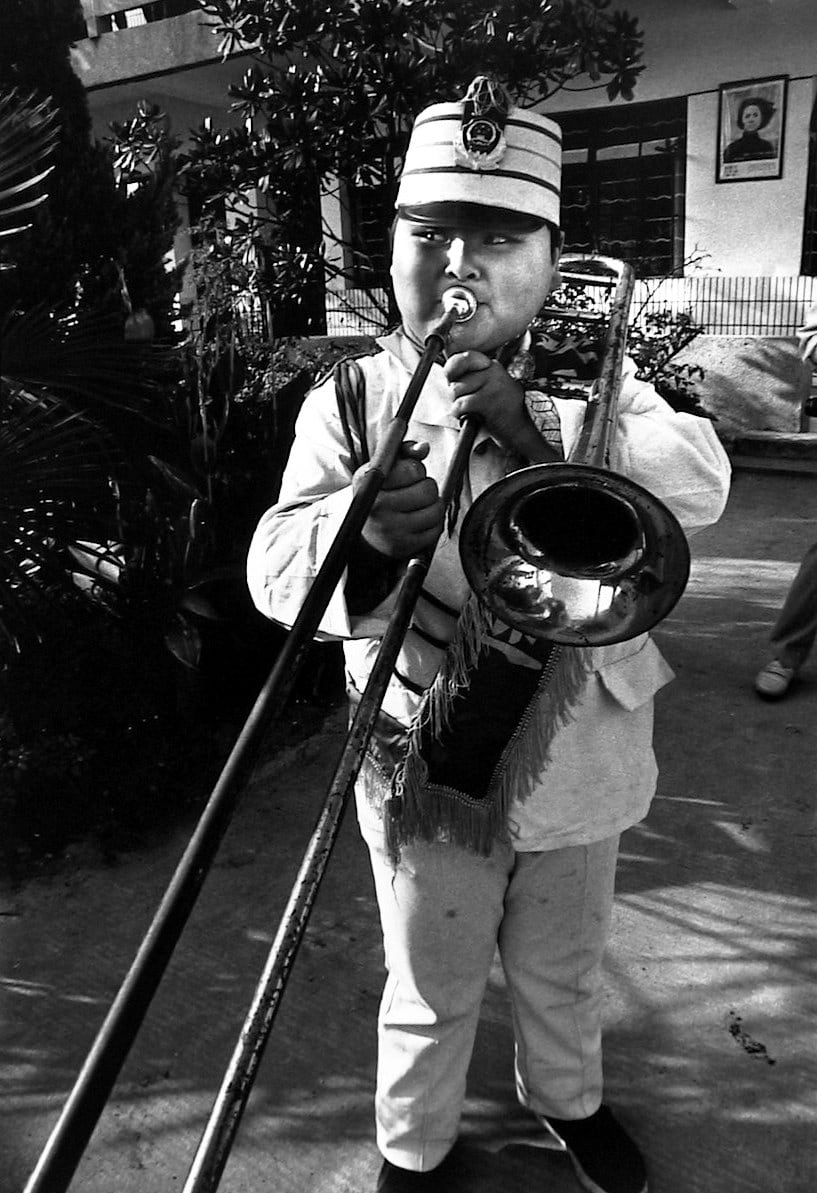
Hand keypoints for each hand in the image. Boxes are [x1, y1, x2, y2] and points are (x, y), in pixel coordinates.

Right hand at [356, 440, 443, 559]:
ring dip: (433, 504)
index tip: (408, 474)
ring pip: (436, 510)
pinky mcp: (403, 546)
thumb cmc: (379, 494)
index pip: (412, 469)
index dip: (416, 469)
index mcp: (369, 482)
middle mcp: (376, 507)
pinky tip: (419, 520)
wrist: (366, 533)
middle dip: (426, 486)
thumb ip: (404, 452)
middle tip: (414, 490)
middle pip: (428, 490)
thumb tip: (423, 448)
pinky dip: (433, 523)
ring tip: (418, 505)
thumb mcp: (383, 469)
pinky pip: (436, 529)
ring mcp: (390, 530)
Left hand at [445, 351, 528, 447]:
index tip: (457, 381)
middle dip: (456, 395)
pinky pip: (461, 404)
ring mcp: (492, 384)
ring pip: (456, 390)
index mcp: (493, 366)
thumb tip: (449, 379)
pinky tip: (470, 417)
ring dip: (458, 404)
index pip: (463, 359)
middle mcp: (493, 370)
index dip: (454, 370)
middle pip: (456, 379)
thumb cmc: (501, 411)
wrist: (519, 430)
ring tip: (472, 410)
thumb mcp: (490, 387)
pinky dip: (460, 413)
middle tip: (469, 403)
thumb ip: (471, 378)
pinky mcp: (488, 399)